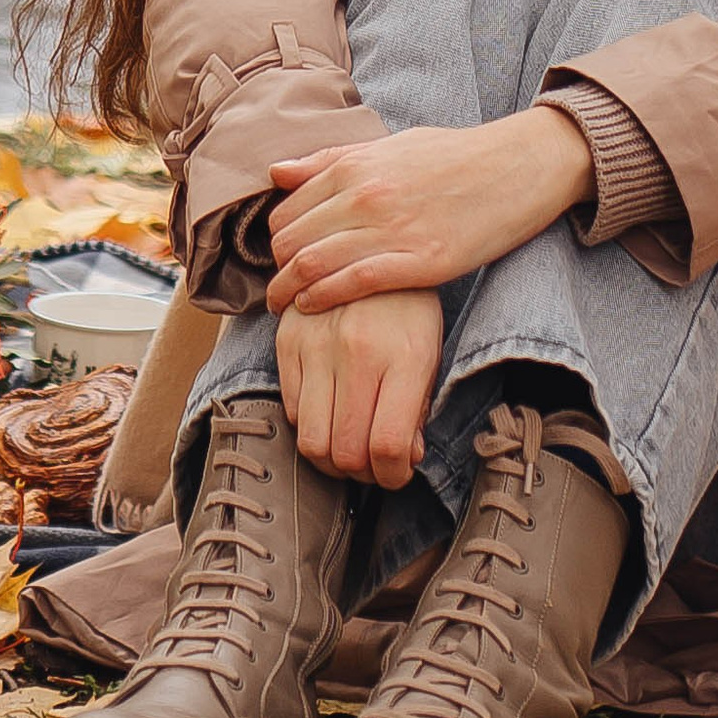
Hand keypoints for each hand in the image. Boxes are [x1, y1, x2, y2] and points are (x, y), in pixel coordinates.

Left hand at [264, 107, 596, 316]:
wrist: (517, 166)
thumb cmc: (453, 156)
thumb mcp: (389, 146)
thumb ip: (330, 161)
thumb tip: (276, 173)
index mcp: (356, 165)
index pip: (287, 210)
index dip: (277, 239)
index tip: (281, 257)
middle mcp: (366, 195)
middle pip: (292, 241)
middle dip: (278, 269)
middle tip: (279, 287)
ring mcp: (392, 229)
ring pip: (314, 265)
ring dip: (289, 292)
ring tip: (284, 307)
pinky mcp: (419, 261)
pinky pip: (353, 283)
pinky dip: (323, 298)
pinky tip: (313, 308)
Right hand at [274, 290, 443, 485]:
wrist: (370, 241)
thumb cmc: (409, 304)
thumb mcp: (430, 352)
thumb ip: (416, 409)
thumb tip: (401, 460)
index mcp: (404, 356)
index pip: (387, 446)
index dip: (392, 476)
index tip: (396, 473)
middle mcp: (357, 351)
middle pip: (343, 453)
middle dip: (361, 473)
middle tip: (372, 464)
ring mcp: (317, 345)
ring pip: (310, 441)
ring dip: (331, 458)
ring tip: (349, 444)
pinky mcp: (288, 341)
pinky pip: (290, 411)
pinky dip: (310, 425)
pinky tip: (330, 411)